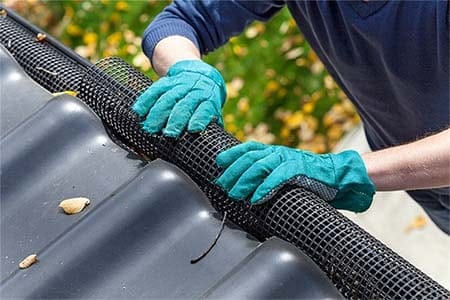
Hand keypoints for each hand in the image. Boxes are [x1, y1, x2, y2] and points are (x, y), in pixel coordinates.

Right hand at [132, 60, 225, 137]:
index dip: (199, 118)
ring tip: (150, 128)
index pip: (205, 109)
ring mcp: (180, 85)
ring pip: (168, 98)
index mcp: (209, 99)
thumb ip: (211, 124)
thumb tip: (211, 144)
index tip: (192, 129)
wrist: (200, 75)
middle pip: (184, 105)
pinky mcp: (167, 81)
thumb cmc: (206, 100)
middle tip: (168, 134)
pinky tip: (139, 111)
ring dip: (157, 114)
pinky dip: (146, 100)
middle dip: (175, 120)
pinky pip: (155, 90)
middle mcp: (195, 90)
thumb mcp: (214, 110)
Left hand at [215, 141, 375, 211]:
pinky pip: (278, 177)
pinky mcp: (299, 170)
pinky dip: (265, 187)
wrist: (337, 175)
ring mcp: (289, 159)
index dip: (232, 153)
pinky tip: (256, 198)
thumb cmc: (309, 177)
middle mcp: (279, 153)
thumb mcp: (284, 171)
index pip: (248, 148)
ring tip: (235, 194)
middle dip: (233, 172)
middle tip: (222, 185)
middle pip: (249, 158)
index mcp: (274, 152)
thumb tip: (247, 185)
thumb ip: (268, 173)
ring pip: (260, 166)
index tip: (218, 162)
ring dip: (245, 181)